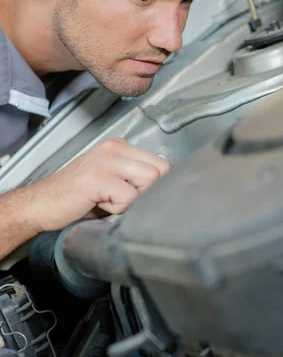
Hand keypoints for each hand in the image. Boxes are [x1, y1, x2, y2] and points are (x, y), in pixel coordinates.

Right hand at [29, 138, 169, 232]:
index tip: (137, 195)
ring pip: (150, 180)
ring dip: (133, 200)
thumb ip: (136, 177)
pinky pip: (130, 197)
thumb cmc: (76, 197)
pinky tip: (98, 204)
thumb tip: (167, 188)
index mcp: (120, 146)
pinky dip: (117, 209)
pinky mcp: (98, 178)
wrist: (41, 204)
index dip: (156, 185)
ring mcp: (106, 161)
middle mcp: (115, 148)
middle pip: (161, 169)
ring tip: (110, 201)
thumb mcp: (111, 179)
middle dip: (148, 192)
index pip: (161, 162)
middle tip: (122, 200)